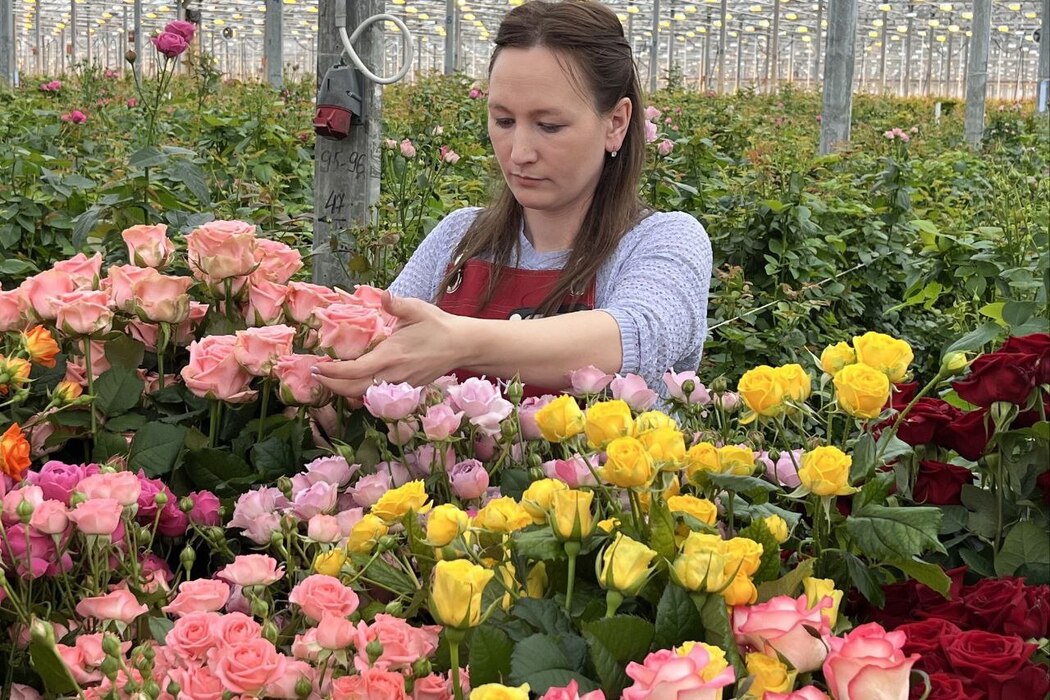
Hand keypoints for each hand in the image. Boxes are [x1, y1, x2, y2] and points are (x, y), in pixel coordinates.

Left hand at [313, 291, 467, 397]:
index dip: (332, 372)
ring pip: (365, 394)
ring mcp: (400, 384)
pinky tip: (354, 380)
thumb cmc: (438, 325)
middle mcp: (393, 375)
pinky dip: (362, 390)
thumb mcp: (417, 310)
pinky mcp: (406, 388)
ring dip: (345, 389)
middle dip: (332, 385)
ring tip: (330, 378)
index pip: (354, 370)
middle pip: (354, 390)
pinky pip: (378, 394)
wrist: (462, 346)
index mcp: (391, 356)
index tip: (317, 367)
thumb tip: (384, 295)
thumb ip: (396, 304)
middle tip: (316, 375)